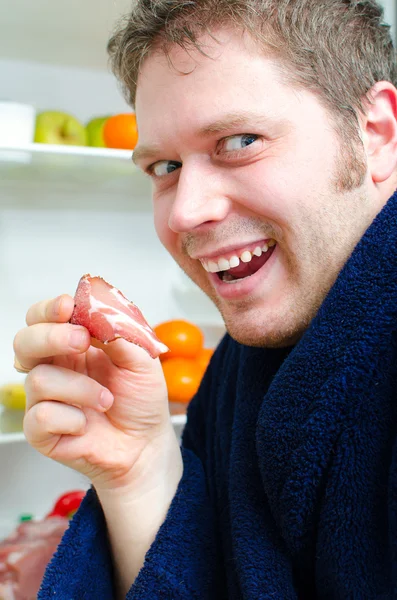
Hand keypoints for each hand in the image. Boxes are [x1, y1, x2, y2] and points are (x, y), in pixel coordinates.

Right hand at [13, 294, 178, 493]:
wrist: (147, 444)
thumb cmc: (141, 400)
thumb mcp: (143, 359)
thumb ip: (119, 334)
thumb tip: (97, 314)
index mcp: (74, 345)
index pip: (45, 318)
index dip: (49, 309)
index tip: (67, 306)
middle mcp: (55, 368)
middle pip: (25, 342)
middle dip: (51, 337)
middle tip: (82, 341)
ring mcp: (45, 399)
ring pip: (37, 379)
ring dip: (79, 388)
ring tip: (106, 400)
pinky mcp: (41, 430)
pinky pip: (41, 416)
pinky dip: (71, 418)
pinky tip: (86, 423)